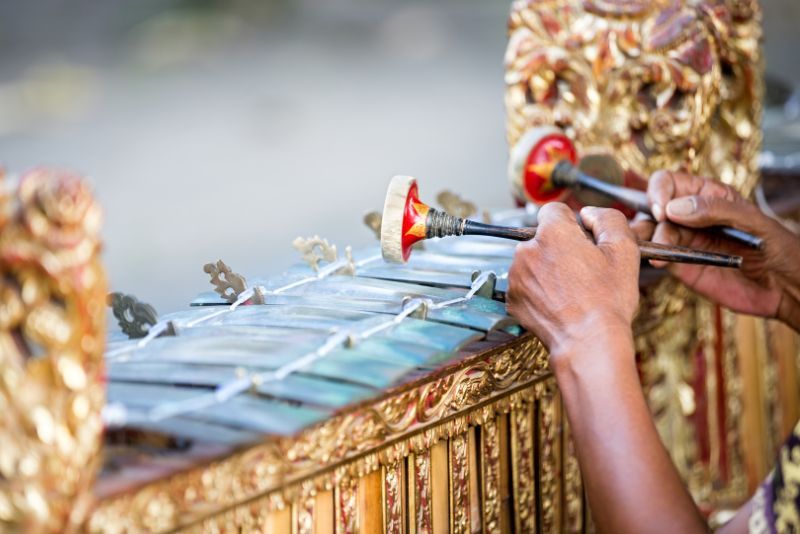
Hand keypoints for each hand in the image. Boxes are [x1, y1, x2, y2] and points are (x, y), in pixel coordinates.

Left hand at [506, 203, 639, 358]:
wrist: (588, 343)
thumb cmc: (607, 300)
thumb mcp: (623, 251)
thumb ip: (608, 219)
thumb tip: (589, 214)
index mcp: (552, 233)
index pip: (555, 211)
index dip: (572, 224)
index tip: (583, 242)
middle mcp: (526, 250)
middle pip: (542, 238)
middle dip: (559, 248)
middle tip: (582, 271)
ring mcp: (515, 276)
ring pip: (532, 261)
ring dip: (547, 269)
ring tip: (571, 291)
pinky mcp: (512, 299)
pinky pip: (525, 285)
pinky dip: (538, 291)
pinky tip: (558, 303)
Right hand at [644, 170, 799, 329]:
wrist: (785, 289)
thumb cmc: (778, 248)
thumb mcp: (753, 221)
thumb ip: (716, 210)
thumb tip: (674, 208)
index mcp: (707, 195)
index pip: (669, 182)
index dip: (660, 192)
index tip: (663, 210)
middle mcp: (689, 216)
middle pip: (652, 207)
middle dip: (647, 216)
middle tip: (654, 231)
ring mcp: (682, 241)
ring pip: (649, 232)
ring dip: (644, 237)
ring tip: (652, 247)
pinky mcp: (680, 265)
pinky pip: (658, 256)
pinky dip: (651, 257)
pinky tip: (658, 261)